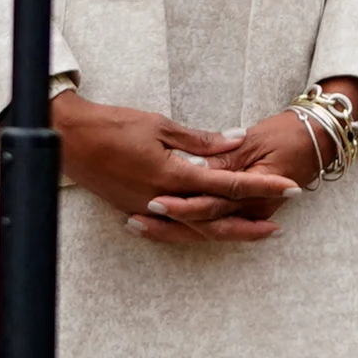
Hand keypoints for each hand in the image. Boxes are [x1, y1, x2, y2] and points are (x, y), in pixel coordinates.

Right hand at [50, 94, 297, 243]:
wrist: (67, 139)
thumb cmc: (113, 125)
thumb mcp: (161, 125)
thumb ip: (202, 140)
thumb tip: (238, 142)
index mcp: (173, 175)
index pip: (228, 186)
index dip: (262, 186)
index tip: (290, 187)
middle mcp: (162, 199)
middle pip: (214, 221)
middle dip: (248, 226)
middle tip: (277, 228)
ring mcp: (146, 209)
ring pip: (192, 230)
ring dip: (223, 231)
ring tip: (251, 231)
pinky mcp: (133, 209)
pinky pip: (171, 227)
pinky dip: (193, 230)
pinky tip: (208, 229)